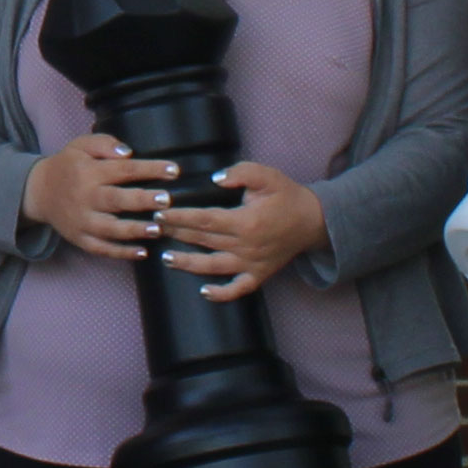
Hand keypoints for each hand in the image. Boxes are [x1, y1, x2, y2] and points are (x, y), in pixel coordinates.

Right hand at [22, 131, 168, 263]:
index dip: (150, 169)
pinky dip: (121, 253)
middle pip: (117, 200)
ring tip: (157, 229)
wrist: (38, 192)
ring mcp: (82, 221)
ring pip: (110, 229)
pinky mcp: (80, 238)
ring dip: (135, 230)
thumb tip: (128, 152)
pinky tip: (142, 252)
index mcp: (89, 172)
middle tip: (167, 200)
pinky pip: (102, 248)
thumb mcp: (81, 146)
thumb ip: (104, 144)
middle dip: (143, 200)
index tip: (173, 170)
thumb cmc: (68, 166)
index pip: (123, 170)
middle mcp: (85, 197)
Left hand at [151, 162, 328, 302]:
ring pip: (213, 267)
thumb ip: (241, 173)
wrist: (314, 221)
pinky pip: (238, 289)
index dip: (180, 217)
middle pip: (203, 241)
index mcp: (246, 221)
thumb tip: (215, 179)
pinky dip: (222, 294)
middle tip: (153, 228)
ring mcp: (252, 263)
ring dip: (188, 264)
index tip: (160, 212)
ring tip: (166, 258)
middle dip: (176, 233)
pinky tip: (204, 292)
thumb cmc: (287, 196)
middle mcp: (246, 246)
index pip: (204, 220)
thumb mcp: (267, 176)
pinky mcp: (259, 275)